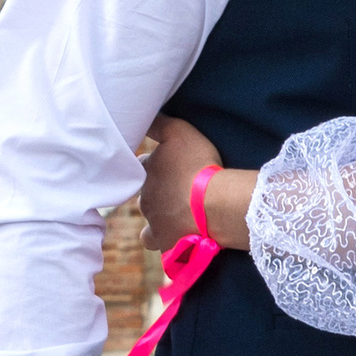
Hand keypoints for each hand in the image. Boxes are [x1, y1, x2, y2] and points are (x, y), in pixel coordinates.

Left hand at [138, 118, 223, 250]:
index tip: (171, 164)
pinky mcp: (163, 242)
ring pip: (150, 216)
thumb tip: (144, 114)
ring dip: (159, 213)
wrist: (211, 205)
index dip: (157, 163)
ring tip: (178, 211)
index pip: (144, 164)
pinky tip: (171, 235)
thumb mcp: (179, 132)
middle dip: (158, 189)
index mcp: (146, 170)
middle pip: (146, 190)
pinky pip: (153, 241)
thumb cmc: (197, 166)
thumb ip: (159, 124)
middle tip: (179, 187)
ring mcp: (152, 221)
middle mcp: (144, 196)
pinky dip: (161, 238)